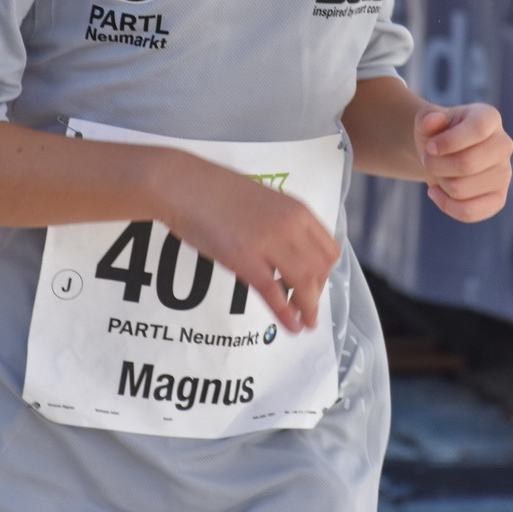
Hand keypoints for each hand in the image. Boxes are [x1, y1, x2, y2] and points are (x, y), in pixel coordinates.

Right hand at [150, 153, 340, 335]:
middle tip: (308, 307)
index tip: (316, 285)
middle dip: (317, 294)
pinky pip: (273, 292)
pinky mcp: (243, 258)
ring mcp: (268, 241)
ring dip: (308, 308)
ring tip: (306, 323)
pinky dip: (286, 314)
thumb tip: (291, 251)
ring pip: (303, 283)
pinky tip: (291, 326)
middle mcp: (290, 225)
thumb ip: (282, 224)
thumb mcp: (264, 202)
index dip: (326, 274)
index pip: (329, 250)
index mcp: (297, 210)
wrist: (184, 185)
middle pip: (320, 270)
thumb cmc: (217, 191)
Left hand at [414, 103, 512, 221]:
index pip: (478, 129)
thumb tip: (432, 120)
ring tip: (439, 173)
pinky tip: (436, 193)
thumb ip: (426, 117)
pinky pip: (469, 212)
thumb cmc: (438, 134)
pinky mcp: (499, 198)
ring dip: (440, 183)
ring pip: (461, 189)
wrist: (443, 155)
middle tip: (427, 160)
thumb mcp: (427, 121)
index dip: (449, 141)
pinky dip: (446, 205)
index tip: (430, 146)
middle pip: (467, 163)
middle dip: (436, 165)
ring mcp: (505, 173)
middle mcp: (504, 144)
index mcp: (489, 118)